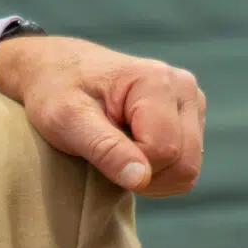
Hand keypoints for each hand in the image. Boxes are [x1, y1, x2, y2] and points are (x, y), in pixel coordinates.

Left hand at [0, 35, 206, 194]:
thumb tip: (141, 179)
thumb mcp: (67, 119)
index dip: (129, 165)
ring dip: (152, 175)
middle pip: (184, 164)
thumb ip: (104, 148)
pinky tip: (132, 150)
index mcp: (157, 80)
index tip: (97, 150)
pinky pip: (186, 164)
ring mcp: (191, 103)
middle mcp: (184, 88)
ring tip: (117, 150)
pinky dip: (159, 170)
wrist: (58, 68)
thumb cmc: (56, 90)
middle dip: (145, 175)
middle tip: (107, 157)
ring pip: (189, 168)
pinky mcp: (190, 118)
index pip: (163, 150)